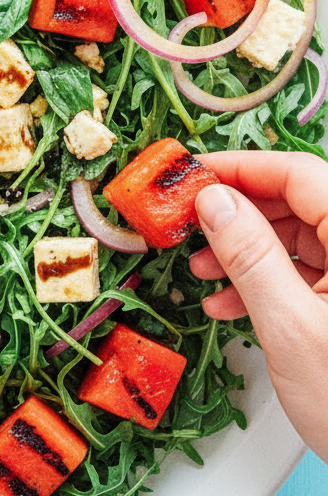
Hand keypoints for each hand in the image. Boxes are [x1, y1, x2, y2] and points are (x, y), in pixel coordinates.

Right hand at [190, 151, 327, 462]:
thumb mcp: (290, 327)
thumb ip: (251, 257)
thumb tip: (216, 203)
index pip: (299, 173)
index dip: (242, 168)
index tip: (194, 175)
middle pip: (297, 202)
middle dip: (238, 212)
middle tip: (190, 224)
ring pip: (298, 237)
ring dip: (245, 249)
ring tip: (204, 269)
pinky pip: (305, 272)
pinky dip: (265, 280)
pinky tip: (231, 301)